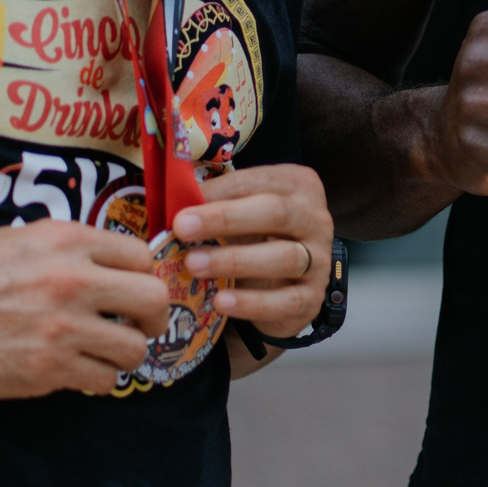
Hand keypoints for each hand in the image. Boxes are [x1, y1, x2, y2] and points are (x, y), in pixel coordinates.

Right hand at [0, 220, 171, 399]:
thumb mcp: (27, 238)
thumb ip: (76, 250)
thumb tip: (119, 268)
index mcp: (69, 241)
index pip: (142, 258)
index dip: (142, 277)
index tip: (132, 290)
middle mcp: (73, 281)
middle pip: (154, 301)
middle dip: (153, 317)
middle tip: (140, 325)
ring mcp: (62, 328)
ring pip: (134, 349)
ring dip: (125, 353)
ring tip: (105, 351)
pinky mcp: (47, 368)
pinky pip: (102, 380)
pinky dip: (97, 378)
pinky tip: (79, 369)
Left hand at [177, 164, 334, 338]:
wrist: (281, 285)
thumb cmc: (252, 237)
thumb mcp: (236, 212)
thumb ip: (212, 203)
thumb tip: (168, 201)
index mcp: (296, 186)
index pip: (257, 183)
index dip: (217, 194)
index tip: (180, 206)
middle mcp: (315, 218)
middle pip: (276, 212)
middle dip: (225, 219)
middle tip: (182, 228)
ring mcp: (319, 260)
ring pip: (284, 257)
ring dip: (234, 260)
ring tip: (193, 266)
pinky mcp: (312, 298)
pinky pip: (286, 301)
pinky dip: (252, 303)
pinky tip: (221, 302)